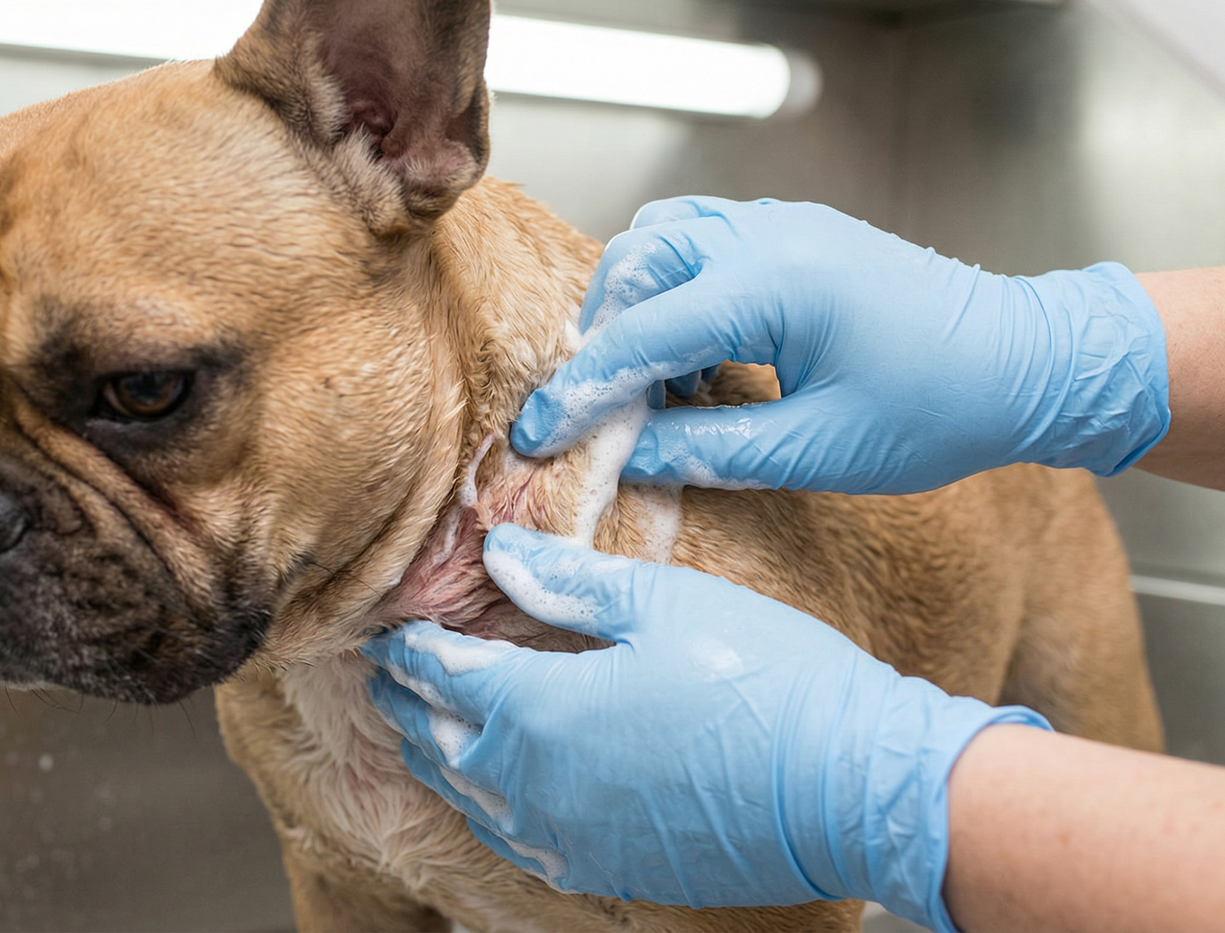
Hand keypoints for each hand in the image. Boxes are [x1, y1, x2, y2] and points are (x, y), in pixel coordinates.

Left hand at [363, 525, 1048, 930]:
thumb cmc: (766, 678)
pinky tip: (496, 800)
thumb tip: (500, 552)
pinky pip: (520, 843)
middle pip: (444, 741)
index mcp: (542, 708)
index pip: (446, 675)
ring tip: (424, 733)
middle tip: (388, 677)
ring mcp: (572, 836)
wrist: (851, 788)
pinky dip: (491, 812)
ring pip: (475, 800)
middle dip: (411, 704)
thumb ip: (569, 581)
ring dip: (441, 759)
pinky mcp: (610, 869)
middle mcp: (539, 783)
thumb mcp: (664, 602)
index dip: (412, 650)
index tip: (390, 631)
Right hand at [513, 196, 1169, 493]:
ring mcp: (781, 223)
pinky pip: (700, 236)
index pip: (641, 334)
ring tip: (654, 383)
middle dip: (602, 339)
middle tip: (603, 412)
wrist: (1027, 362)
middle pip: (632, 266)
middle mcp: (768, 236)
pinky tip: (697, 351)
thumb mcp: (819, 452)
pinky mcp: (793, 230)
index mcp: (774, 286)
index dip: (582, 390)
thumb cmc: (943, 408)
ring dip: (634, 305)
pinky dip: (673, 285)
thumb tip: (630, 456)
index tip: (540, 433)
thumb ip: (710, 452)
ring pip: (659, 238)